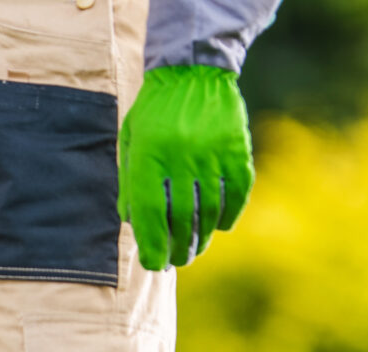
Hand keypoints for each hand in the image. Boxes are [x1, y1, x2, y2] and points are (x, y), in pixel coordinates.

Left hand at [118, 65, 254, 270]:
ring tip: (195, 249)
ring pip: (211, 208)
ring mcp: (212, 152)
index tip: (154, 265)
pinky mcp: (238, 147)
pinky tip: (222, 226)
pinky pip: (238, 190)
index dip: (153, 244)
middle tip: (176, 261)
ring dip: (204, 236)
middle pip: (182, 217)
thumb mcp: (130, 142)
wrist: (192, 71)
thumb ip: (129, 181)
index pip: (151, 213)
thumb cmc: (153, 112)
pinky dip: (231, 213)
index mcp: (149, 156)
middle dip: (178, 247)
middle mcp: (181, 156)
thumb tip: (133, 224)